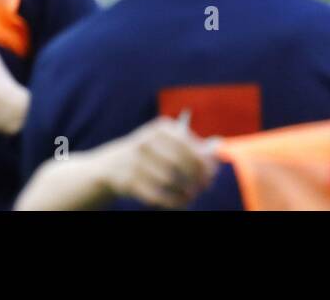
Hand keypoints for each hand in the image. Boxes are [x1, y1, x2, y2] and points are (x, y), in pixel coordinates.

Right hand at [100, 117, 219, 208]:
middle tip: (206, 185)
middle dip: (196, 176)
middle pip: (179, 162)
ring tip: (193, 194)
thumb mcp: (170, 143)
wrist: (113, 165)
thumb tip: (216, 151)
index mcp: (160, 129)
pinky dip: (174, 200)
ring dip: (186, 190)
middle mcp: (146, 141)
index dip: (203, 161)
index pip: (187, 145)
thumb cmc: (152, 153)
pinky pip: (157, 194)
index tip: (213, 173)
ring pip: (169, 180)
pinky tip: (182, 201)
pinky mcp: (128, 180)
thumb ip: (194, 146)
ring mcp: (135, 161)